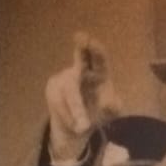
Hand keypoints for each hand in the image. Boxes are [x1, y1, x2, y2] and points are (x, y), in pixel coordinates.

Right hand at [45, 32, 120, 162]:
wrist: (78, 125)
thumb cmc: (99, 111)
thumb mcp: (110, 112)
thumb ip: (112, 107)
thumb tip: (109, 104)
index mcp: (100, 73)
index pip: (99, 59)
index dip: (95, 49)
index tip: (89, 40)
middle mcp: (81, 70)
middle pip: (81, 58)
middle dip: (82, 48)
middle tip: (81, 37)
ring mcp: (65, 78)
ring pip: (70, 92)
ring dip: (76, 110)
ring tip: (83, 127)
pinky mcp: (52, 88)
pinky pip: (59, 102)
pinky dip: (68, 116)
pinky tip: (73, 124)